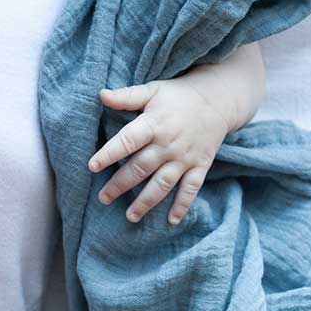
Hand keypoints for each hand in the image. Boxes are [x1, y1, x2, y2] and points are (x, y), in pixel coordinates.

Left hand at [88, 78, 227, 224]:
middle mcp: (168, 144)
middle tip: (103, 198)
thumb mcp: (152, 90)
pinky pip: (191, 189)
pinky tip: (171, 220)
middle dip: (120, 185)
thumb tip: (100, 94)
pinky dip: (182, 205)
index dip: (110, 153)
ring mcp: (184, 158)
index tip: (92, 166)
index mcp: (154, 124)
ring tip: (129, 216)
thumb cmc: (178, 96)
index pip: (128, 140)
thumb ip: (126, 96)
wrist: (217, 100)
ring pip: (162, 184)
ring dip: (146, 202)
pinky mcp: (200, 166)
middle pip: (141, 168)